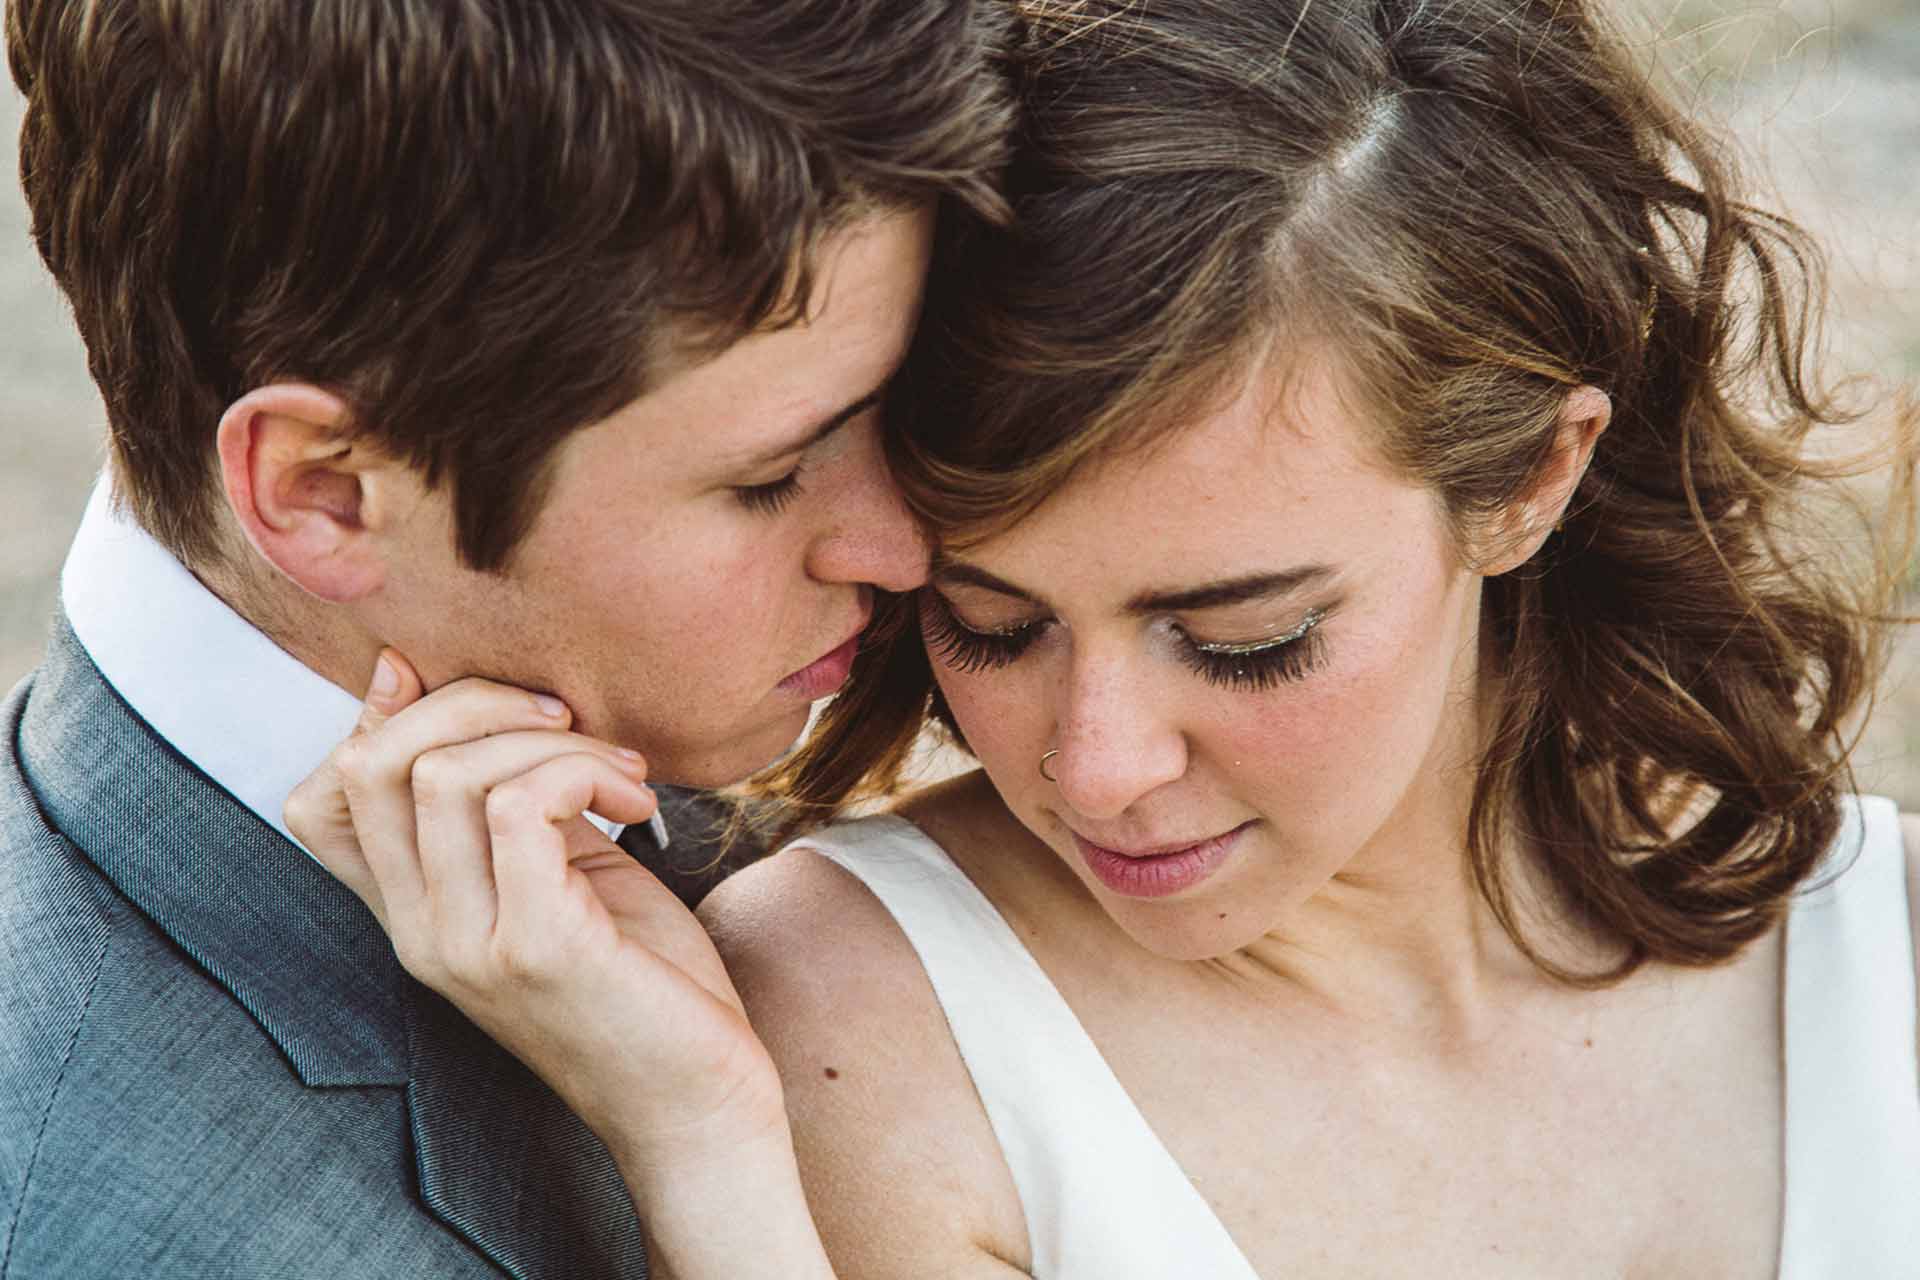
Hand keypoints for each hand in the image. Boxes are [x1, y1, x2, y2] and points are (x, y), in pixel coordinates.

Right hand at [286, 652, 787, 1171]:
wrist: (698, 1102)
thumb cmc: (644, 981)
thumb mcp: (563, 873)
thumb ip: (513, 802)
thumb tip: (481, 702)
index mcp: (415, 916)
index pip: (323, 797)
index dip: (381, 718)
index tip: (484, 695)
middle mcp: (420, 934)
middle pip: (374, 764)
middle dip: (475, 700)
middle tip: (568, 717)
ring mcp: (468, 945)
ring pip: (446, 774)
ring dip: (550, 739)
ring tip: (622, 772)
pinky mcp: (534, 946)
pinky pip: (519, 806)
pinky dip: (582, 771)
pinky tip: (636, 803)